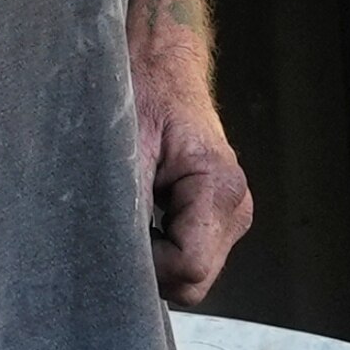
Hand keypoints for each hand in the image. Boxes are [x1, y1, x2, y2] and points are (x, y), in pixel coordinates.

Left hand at [133, 47, 251, 304]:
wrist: (159, 67)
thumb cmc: (142, 94)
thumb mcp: (127, 147)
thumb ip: (126, 205)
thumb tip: (114, 259)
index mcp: (220, 190)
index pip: (189, 268)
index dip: (147, 268)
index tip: (115, 239)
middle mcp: (235, 210)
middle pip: (193, 282)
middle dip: (151, 269)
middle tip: (116, 230)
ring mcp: (229, 218)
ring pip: (190, 276)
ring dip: (154, 259)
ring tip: (129, 216)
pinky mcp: (215, 219)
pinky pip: (187, 257)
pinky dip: (159, 250)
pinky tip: (141, 218)